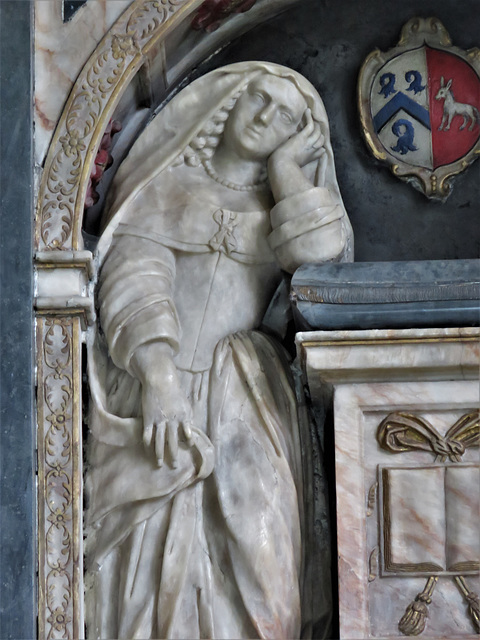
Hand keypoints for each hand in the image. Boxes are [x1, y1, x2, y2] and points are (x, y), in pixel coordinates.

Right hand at [131, 343, 192, 467]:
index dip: (188, 443)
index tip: (188, 450)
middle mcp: (171, 420)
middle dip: (173, 455)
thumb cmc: (174, 392)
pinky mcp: (148, 419)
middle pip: (172, 442)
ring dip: (159, 454)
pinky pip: (147, 435)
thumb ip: (187, 417)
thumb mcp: (185, 404)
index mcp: (183, 416)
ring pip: (159, 441)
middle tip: (174, 466)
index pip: (187, 434)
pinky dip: (147, 444)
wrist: (160, 380)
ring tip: (159, 464)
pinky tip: (147, 451)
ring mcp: (159, 420)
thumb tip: (190, 431)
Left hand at [270, 108, 324, 167]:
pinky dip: (309, 117)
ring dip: (315, 123)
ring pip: (318, 131)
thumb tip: (306, 155)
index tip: (319, 145)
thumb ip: (302, 160)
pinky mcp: (303, 137)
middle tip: (314, 127)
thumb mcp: (297, 165)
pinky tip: (307, 111)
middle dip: (319, 134)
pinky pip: (310, 125)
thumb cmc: (285, 166)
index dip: (320, 147)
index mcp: (310, 157)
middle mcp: (311, 149)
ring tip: (310, 114)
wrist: (282, 165)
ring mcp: (308, 142)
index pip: (320, 151)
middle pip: (321, 140)